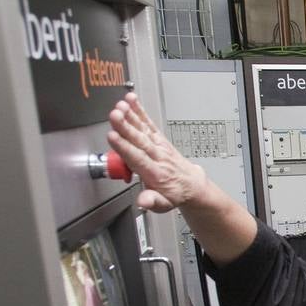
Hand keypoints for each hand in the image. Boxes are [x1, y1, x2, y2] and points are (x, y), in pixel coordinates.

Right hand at [106, 93, 207, 211]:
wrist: (192, 185)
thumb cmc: (174, 194)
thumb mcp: (164, 205)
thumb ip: (152, 201)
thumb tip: (142, 201)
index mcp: (155, 173)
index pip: (138, 158)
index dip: (125, 147)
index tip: (113, 137)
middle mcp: (157, 157)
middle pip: (139, 140)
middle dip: (126, 127)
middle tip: (115, 115)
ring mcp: (158, 146)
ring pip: (143, 129)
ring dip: (132, 116)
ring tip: (121, 104)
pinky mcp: (159, 139)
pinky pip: (149, 123)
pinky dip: (140, 111)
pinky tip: (131, 100)